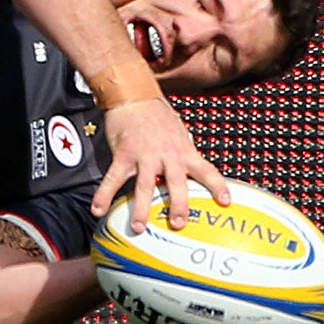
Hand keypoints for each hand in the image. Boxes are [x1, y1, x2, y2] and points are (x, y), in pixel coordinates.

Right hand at [93, 97, 229, 232]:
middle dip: (179, 206)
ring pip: (145, 186)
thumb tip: (193, 170)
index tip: (225, 202)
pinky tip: (98, 209)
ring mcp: (144, 156)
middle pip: (176, 184)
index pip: (206, 170)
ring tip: (139, 227)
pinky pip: (114, 178)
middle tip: (178, 224)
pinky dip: (104, 194)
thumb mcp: (179, 133)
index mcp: (184, 151)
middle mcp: (167, 155)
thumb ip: (184, 154)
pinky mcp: (124, 154)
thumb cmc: (157, 115)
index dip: (217, 186)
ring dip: (141, 208)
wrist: (133, 95)